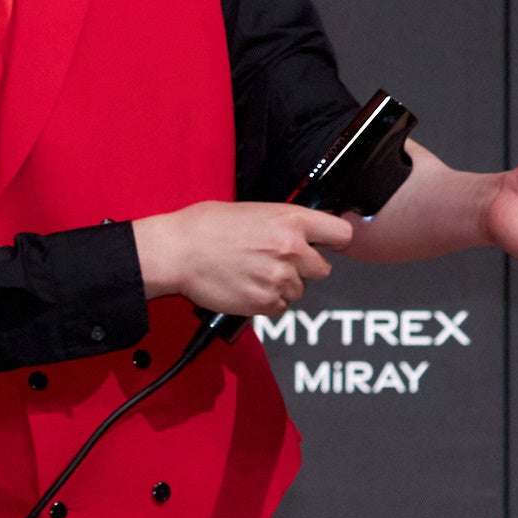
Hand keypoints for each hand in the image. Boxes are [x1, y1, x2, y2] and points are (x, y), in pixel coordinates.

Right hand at [132, 200, 356, 317]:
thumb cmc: (203, 227)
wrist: (176, 252)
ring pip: (299, 291)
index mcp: (291, 220)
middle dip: (303, 268)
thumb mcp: (252, 210)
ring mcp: (280, 278)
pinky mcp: (265, 302)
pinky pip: (280, 307)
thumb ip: (283, 223)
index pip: (342, 234)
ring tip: (252, 274)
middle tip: (274, 263)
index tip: (326, 246)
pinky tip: (245, 287)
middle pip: (322, 269)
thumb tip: (301, 233)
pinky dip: (266, 302)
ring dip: (281, 286)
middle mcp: (291, 249)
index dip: (334, 242)